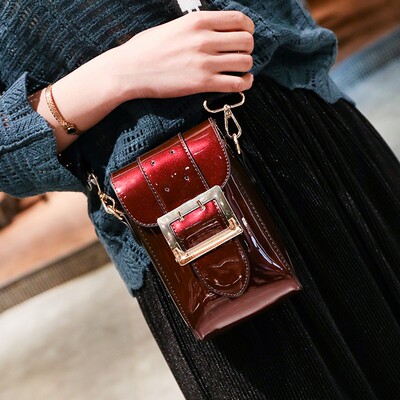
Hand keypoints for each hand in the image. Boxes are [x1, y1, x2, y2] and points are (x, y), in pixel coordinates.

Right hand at [106, 11, 254, 100]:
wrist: (130, 70)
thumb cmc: (146, 49)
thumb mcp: (174, 26)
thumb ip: (197, 27)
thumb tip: (216, 33)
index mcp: (198, 21)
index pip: (239, 20)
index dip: (248, 29)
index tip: (244, 36)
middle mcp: (205, 39)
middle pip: (247, 41)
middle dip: (247, 49)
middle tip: (240, 56)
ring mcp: (205, 62)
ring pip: (245, 62)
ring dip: (246, 67)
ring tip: (239, 71)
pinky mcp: (203, 83)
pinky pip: (237, 83)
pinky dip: (244, 84)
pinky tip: (241, 83)